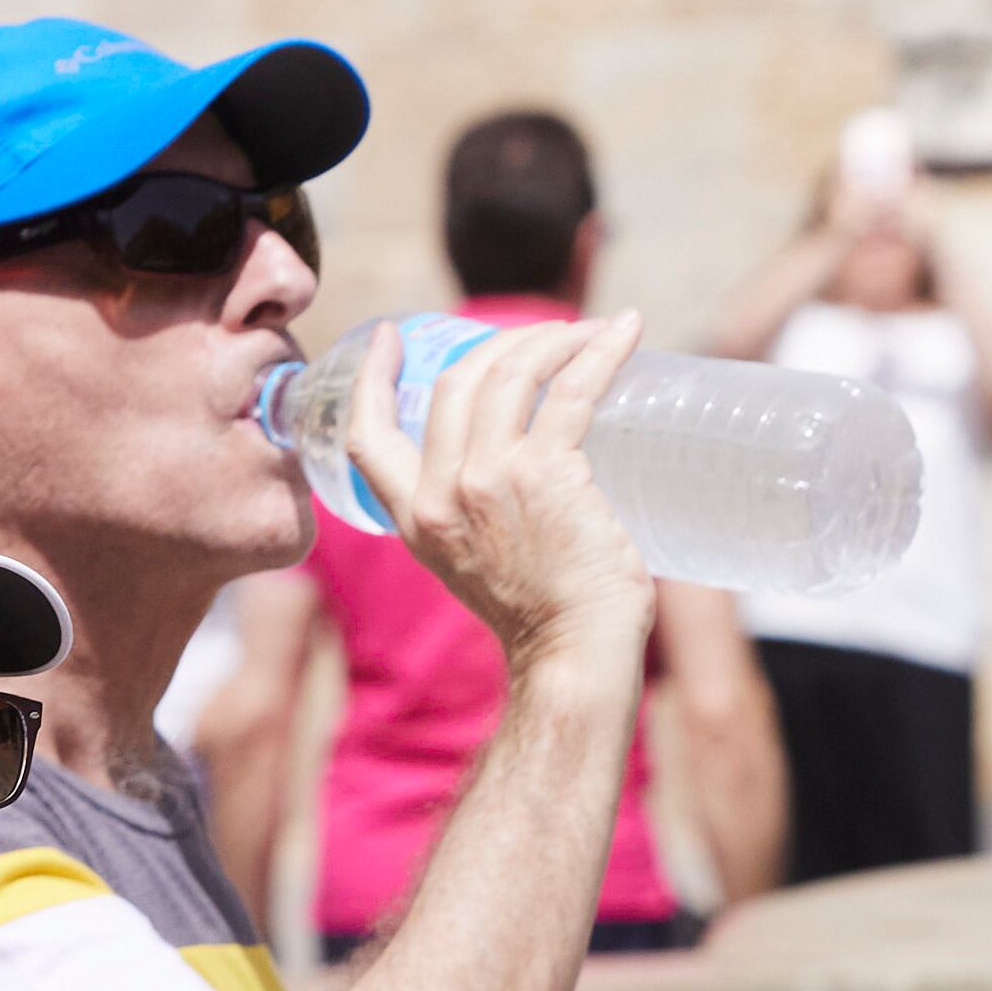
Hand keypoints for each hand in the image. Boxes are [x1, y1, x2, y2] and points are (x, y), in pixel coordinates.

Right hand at [342, 312, 655, 677]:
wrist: (574, 658)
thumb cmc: (547, 619)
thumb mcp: (476, 566)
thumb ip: (474, 520)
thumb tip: (517, 474)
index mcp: (416, 518)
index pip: (368, 435)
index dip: (372, 378)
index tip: (388, 337)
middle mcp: (442, 493)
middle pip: (455, 381)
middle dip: (502, 343)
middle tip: (548, 338)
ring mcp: (490, 478)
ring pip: (510, 373)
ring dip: (554, 339)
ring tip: (592, 333)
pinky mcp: (546, 473)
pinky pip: (571, 389)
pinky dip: (599, 352)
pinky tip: (624, 332)